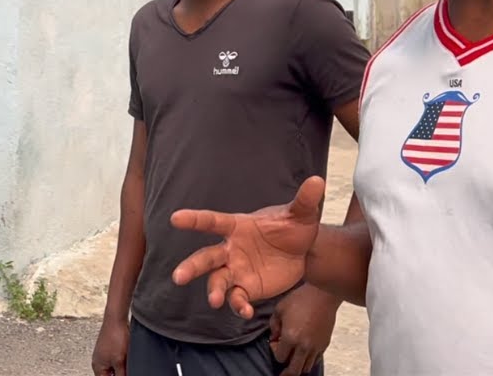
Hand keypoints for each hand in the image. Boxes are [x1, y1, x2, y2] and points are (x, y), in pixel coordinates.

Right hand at [90, 316, 129, 374]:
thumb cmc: (114, 337)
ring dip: (121, 368)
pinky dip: (121, 361)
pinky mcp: (109, 348)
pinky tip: (127, 356)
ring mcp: (103, 354)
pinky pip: (115, 360)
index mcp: (97, 367)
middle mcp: (98, 361)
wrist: (116, 318)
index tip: (124, 374)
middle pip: (109, 375)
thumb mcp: (119, 361)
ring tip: (126, 361)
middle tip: (126, 369)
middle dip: (119, 374)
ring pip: (113, 368)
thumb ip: (121, 375)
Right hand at [170, 176, 324, 318]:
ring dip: (214, 291)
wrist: (304, 252)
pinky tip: (246, 311)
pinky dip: (239, 305)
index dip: (194, 220)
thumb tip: (317, 181)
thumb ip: (304, 200)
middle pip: (206, 258)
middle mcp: (231, 249)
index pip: (213, 222)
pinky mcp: (247, 288)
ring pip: (217, 281)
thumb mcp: (301, 214)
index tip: (175, 218)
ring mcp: (237, 270)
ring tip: (215, 301)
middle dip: (191, 267)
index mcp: (237, 226)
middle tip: (178, 277)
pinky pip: (237, 298)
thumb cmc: (294, 228)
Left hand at [270, 284, 337, 375]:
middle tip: (282, 370)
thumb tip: (273, 338)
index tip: (275, 341)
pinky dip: (308, 360)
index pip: (279, 357)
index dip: (274, 351)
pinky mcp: (324, 345)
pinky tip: (304, 351)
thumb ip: (273, 326)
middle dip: (285, 371)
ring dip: (297, 365)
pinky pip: (315, 360)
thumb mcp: (279, 309)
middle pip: (293, 370)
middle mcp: (303, 346)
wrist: (323, 295)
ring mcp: (316, 347)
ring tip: (293, 357)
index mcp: (290, 337)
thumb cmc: (300, 299)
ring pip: (306, 368)